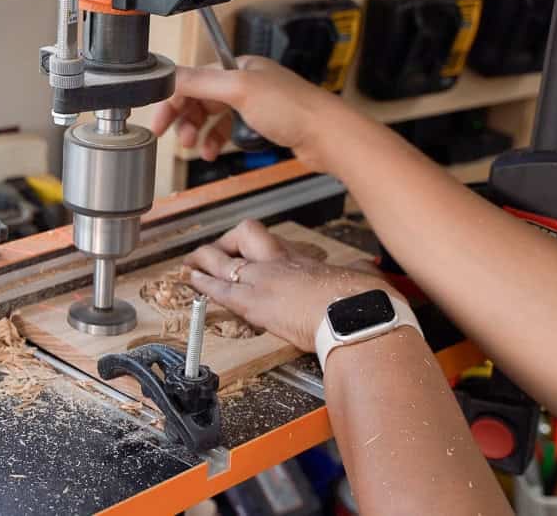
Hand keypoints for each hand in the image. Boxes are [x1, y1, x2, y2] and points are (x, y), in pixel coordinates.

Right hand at [150, 57, 332, 164]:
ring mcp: (254, 103)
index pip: (193, 80)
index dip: (173, 101)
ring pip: (212, 116)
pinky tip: (215, 152)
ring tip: (198, 149)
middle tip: (180, 140)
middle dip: (185, 120)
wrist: (327, 135)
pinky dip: (217, 140)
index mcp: (237, 66)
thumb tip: (168, 74)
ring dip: (200, 133)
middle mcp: (244, 81)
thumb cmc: (293, 109)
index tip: (159, 123)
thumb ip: (200, 81)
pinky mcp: (262, 123)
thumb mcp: (239, 90)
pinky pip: (228, 130)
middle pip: (200, 98)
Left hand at [183, 220, 399, 352]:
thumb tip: (364, 273)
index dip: (255, 247)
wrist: (359, 319)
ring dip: (204, 261)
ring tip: (190, 264)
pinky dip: (204, 284)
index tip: (250, 253)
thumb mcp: (363, 279)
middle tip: (212, 253)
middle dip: (225, 245)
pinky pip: (220, 289)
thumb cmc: (366, 303)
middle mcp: (281, 264)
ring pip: (223, 260)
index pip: (271, 244)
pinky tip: (192, 281)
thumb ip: (357, 274)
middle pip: (244, 237)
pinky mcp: (257, 305)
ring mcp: (266, 281)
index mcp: (305, 260)